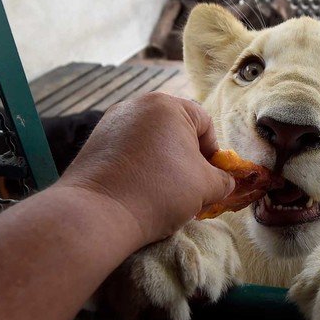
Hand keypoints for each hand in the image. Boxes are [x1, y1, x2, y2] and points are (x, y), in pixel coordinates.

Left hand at [57, 92, 234, 244]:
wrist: (98, 214)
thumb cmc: (159, 192)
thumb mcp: (207, 187)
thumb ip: (223, 180)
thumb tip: (225, 182)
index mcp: (168, 105)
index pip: (205, 124)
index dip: (213, 153)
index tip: (209, 178)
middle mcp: (137, 104)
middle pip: (176, 130)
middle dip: (186, 157)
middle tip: (188, 186)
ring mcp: (111, 121)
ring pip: (151, 140)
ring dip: (162, 161)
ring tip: (162, 190)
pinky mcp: (94, 141)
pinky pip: (128, 149)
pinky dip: (139, 165)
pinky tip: (139, 189)